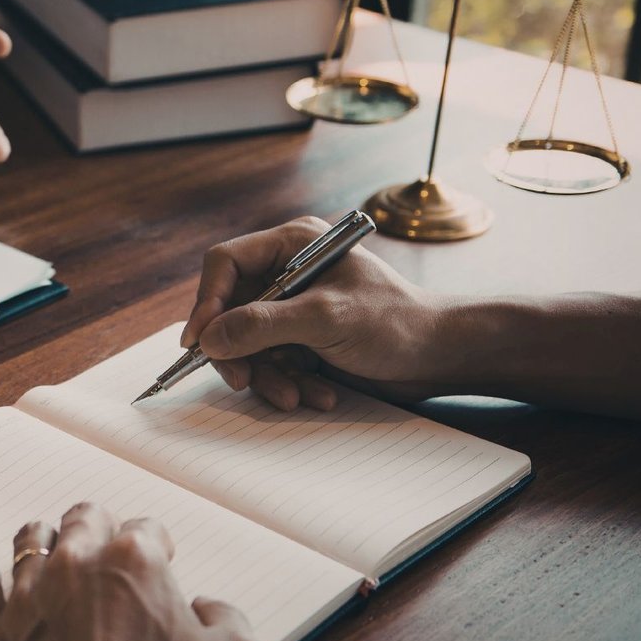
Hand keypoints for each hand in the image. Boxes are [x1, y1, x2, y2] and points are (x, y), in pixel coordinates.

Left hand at [0, 503, 264, 640]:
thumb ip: (228, 620)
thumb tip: (209, 610)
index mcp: (133, 561)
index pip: (147, 528)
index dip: (158, 544)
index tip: (161, 558)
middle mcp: (74, 566)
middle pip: (83, 521)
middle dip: (98, 528)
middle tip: (105, 541)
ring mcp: (28, 597)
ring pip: (29, 542)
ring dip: (44, 542)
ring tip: (49, 547)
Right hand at [182, 217, 454, 410]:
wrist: (441, 357)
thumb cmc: (398, 323)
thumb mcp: (327, 320)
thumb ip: (263, 324)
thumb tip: (209, 338)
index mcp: (292, 245)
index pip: (225, 264)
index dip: (206, 302)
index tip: (199, 342)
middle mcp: (287, 271)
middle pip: (230, 309)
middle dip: (239, 351)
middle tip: (243, 381)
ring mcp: (294, 306)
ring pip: (247, 342)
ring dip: (267, 375)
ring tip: (296, 395)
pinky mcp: (302, 338)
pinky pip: (270, 361)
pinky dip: (286, 382)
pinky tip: (317, 394)